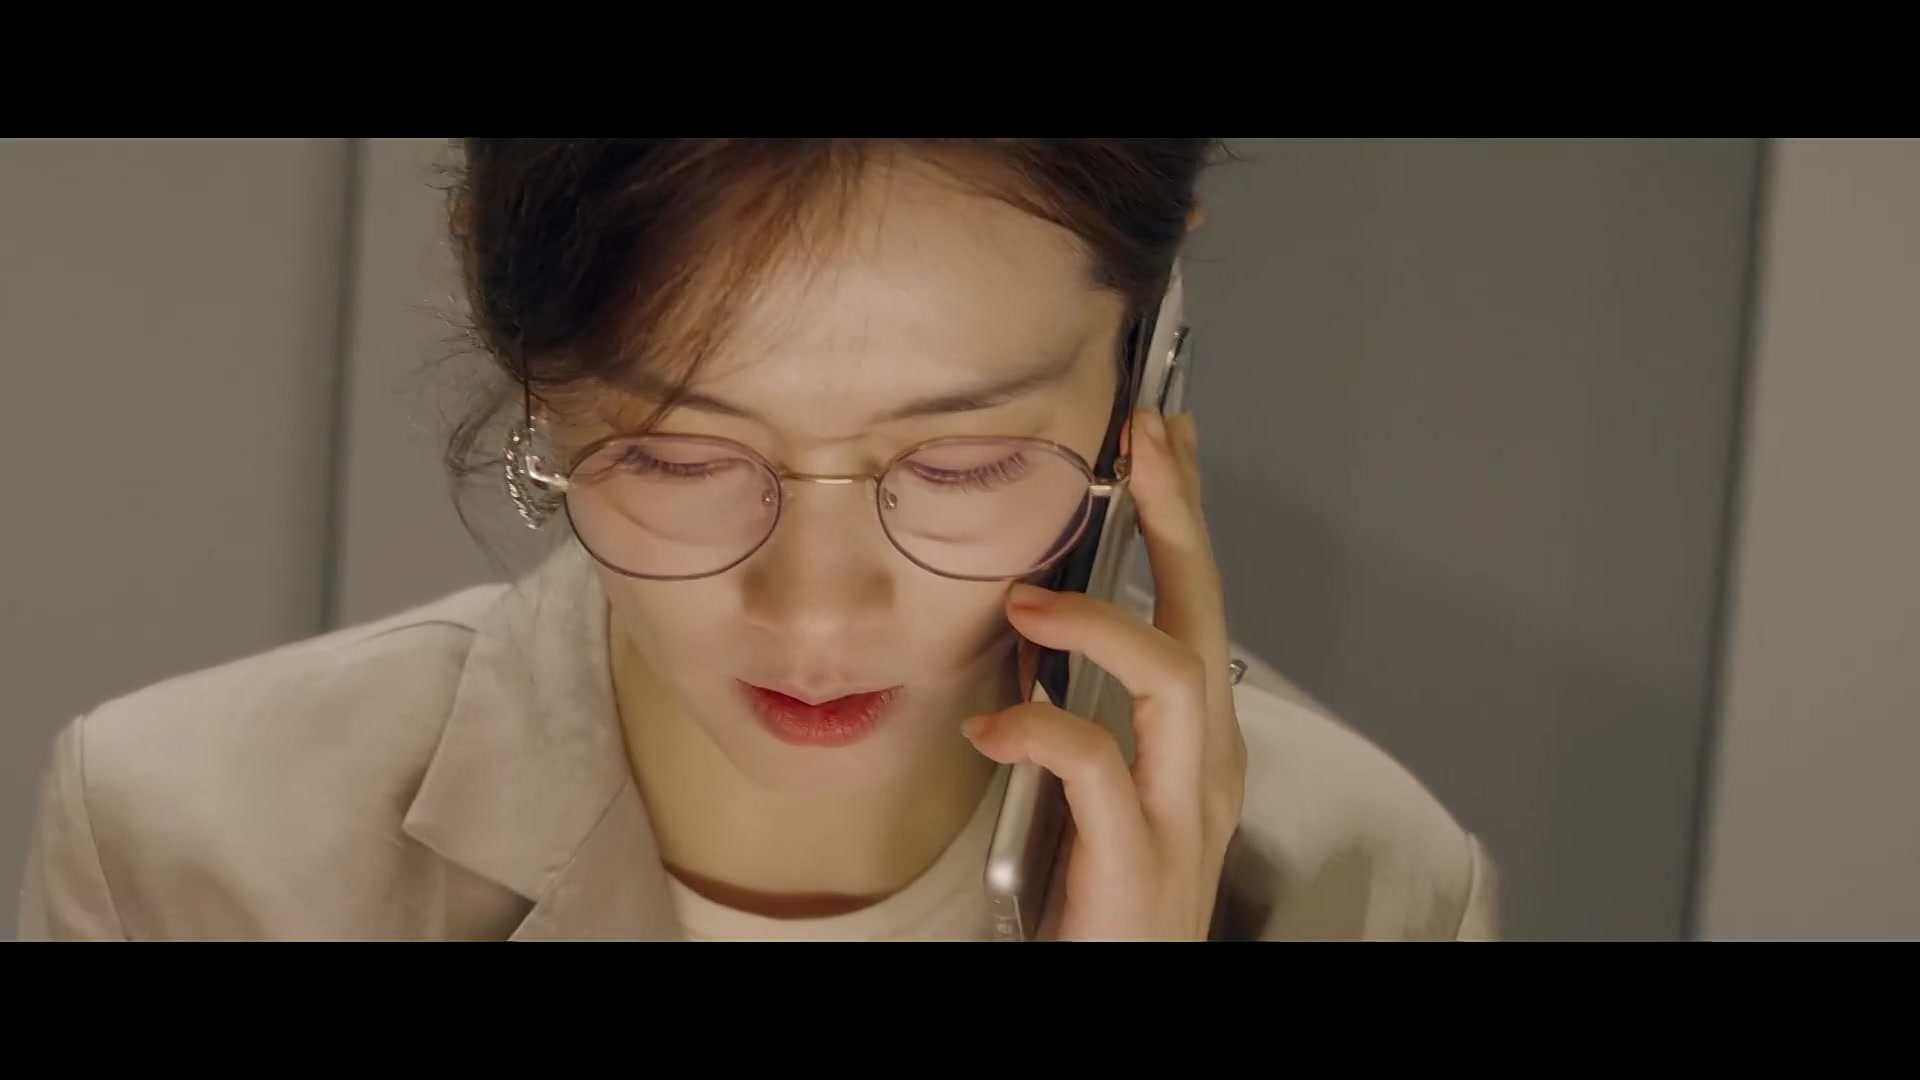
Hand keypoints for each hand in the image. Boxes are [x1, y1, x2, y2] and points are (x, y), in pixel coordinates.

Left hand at [963, 409, 1247, 940]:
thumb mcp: (1096, 796)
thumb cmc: (1099, 904)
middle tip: (1141, 443)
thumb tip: (1034, 638)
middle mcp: (1207, 768)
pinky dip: (1041, 731)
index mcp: (1197, 747)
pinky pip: (1098, 769)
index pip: (1202, 607)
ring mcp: (1182, 816)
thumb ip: (1083, 718)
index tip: (1162, 439)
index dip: (1186, 518)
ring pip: (1172, 677)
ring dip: (1098, 623)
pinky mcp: (1140, 863)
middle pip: (1205, 616)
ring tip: (1028, 601)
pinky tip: (993, 727)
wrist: (1120, 989)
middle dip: (1175, 520)